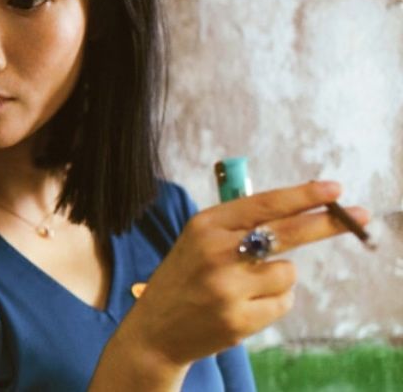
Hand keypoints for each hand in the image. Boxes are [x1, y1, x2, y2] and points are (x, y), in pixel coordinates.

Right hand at [119, 180, 369, 370]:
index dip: (303, 196)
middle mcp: (216, 253)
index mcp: (206, 225)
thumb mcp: (199, 239)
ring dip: (278, 278)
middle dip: (326, 224)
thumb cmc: (186, 276)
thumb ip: (240, 224)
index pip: (264, 205)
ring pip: (288, 273)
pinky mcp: (239, 319)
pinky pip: (283, 302)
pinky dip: (273, 303)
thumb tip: (298, 210)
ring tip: (245, 286)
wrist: (157, 328)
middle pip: (286, 233)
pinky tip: (244, 305)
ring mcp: (228, 288)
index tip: (335, 189)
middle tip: (360, 216)